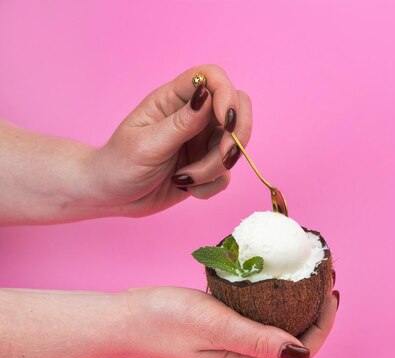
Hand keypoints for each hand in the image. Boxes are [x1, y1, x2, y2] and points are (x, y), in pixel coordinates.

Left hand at [90, 65, 251, 216]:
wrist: (111, 197)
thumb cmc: (119, 165)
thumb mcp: (147, 144)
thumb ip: (181, 123)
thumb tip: (207, 95)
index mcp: (173, 100)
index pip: (212, 78)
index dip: (226, 94)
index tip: (226, 122)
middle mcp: (193, 116)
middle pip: (237, 108)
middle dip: (237, 135)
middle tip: (224, 157)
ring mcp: (202, 141)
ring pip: (233, 147)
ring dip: (214, 169)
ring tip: (183, 179)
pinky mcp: (207, 166)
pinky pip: (225, 174)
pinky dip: (209, 186)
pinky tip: (185, 187)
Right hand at [124, 286, 338, 357]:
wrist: (125, 319)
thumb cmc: (165, 320)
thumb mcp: (216, 325)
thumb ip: (258, 340)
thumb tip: (302, 354)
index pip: (302, 351)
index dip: (323, 325)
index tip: (331, 294)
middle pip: (295, 341)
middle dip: (316, 314)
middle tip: (324, 281)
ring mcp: (233, 345)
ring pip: (279, 329)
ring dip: (298, 307)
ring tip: (308, 279)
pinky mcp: (223, 330)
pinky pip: (260, 319)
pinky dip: (275, 302)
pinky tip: (274, 283)